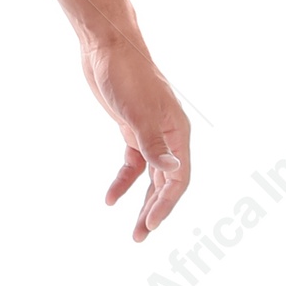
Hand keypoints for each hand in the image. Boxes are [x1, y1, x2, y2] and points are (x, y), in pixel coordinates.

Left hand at [82, 33, 190, 239]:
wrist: (106, 48)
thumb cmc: (126, 76)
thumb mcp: (137, 113)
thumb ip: (154, 145)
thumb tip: (171, 173)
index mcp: (178, 133)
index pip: (178, 179)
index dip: (166, 205)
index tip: (149, 226)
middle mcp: (169, 136)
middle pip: (166, 183)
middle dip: (154, 211)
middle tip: (140, 237)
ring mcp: (150, 133)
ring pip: (150, 178)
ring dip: (141, 202)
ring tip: (133, 230)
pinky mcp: (132, 130)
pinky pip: (132, 164)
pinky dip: (123, 181)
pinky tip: (110, 199)